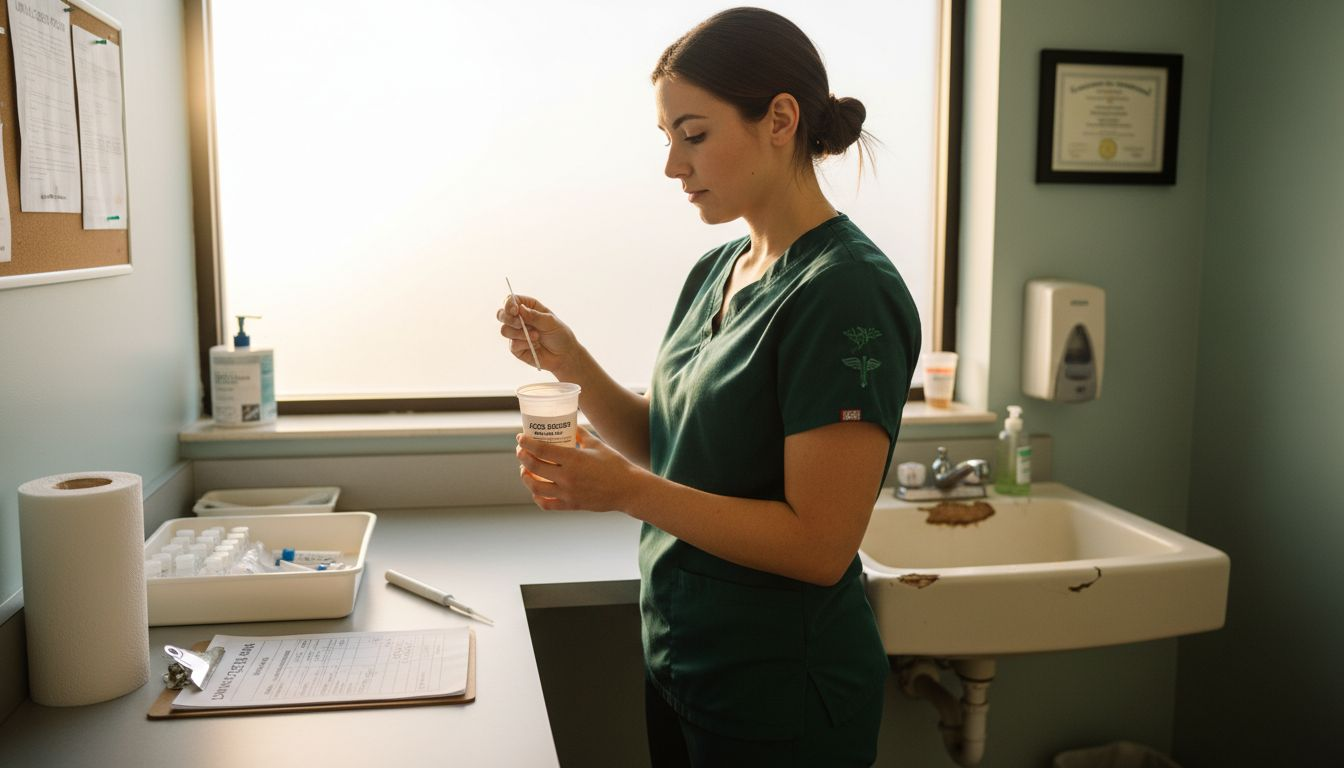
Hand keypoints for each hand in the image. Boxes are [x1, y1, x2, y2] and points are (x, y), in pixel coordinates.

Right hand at [496, 294, 579, 375]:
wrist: (564, 355)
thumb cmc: (559, 334)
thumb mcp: (550, 322)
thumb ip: (534, 316)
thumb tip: (520, 308)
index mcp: (528, 307)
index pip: (511, 300)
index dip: (508, 303)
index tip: (515, 310)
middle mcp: (519, 319)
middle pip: (501, 314)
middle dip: (508, 319)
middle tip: (520, 324)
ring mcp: (516, 333)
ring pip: (504, 330)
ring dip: (520, 334)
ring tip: (536, 336)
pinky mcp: (516, 347)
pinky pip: (512, 344)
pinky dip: (524, 344)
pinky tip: (535, 346)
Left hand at [515, 426, 645, 511]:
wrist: (628, 489)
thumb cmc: (615, 465)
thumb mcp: (597, 445)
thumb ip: (580, 434)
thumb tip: (569, 424)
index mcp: (574, 459)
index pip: (541, 449)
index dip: (527, 443)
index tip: (520, 438)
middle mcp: (568, 477)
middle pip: (534, 467)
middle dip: (522, 457)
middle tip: (520, 451)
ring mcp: (568, 493)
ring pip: (536, 488)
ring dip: (525, 478)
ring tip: (524, 470)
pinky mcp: (571, 505)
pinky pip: (547, 504)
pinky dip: (537, 497)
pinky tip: (536, 490)